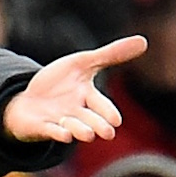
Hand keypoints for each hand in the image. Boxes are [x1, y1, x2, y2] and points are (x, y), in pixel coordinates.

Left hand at [1, 35, 147, 142]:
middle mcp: (77, 113)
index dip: (108, 112)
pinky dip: (57, 133)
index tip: (116, 120)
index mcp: (88, 97)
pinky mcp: (42, 127)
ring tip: (88, 134)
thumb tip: (144, 41)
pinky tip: (64, 135)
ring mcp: (59, 121)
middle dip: (99, 125)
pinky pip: (50, 131)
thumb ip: (111, 55)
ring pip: (73, 128)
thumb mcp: (83, 63)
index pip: (102, 105)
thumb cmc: (60, 82)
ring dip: (80, 131)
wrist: (31, 100)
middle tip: (108, 133)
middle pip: (90, 120)